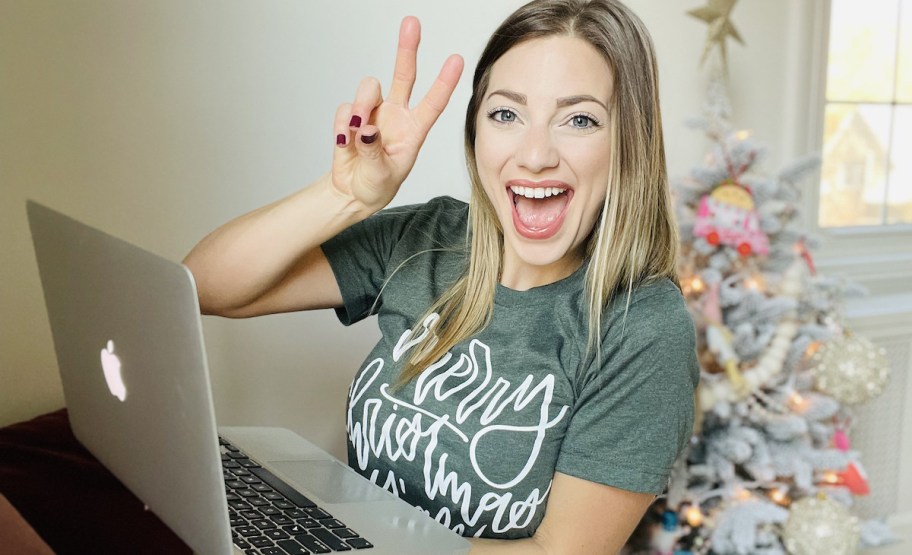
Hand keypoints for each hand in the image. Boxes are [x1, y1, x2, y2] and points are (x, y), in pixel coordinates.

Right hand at [331, 16, 463, 211]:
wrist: (353, 192)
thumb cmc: (377, 185)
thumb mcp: (383, 174)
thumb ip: (375, 151)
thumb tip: (365, 128)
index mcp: (415, 130)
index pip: (433, 103)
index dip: (445, 81)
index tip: (456, 59)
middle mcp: (396, 115)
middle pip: (403, 74)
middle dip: (406, 48)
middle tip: (411, 23)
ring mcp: (373, 113)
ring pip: (368, 88)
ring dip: (361, 105)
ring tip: (357, 130)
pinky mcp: (350, 117)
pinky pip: (344, 109)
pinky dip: (341, 125)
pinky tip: (344, 143)